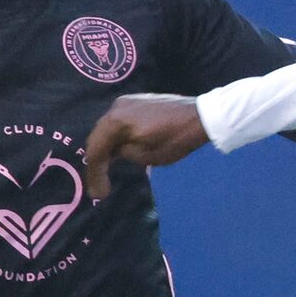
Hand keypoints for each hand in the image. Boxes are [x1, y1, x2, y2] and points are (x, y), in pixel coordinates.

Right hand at [82, 93, 209, 200]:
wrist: (201, 116)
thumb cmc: (175, 139)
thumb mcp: (146, 156)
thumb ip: (123, 153)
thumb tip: (114, 152)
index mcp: (115, 120)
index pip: (95, 150)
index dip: (94, 174)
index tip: (99, 195)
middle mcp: (115, 107)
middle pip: (98, 138)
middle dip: (97, 163)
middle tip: (100, 187)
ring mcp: (126, 102)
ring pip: (107, 129)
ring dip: (106, 150)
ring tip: (106, 172)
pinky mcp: (136, 102)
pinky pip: (118, 122)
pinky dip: (116, 138)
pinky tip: (118, 152)